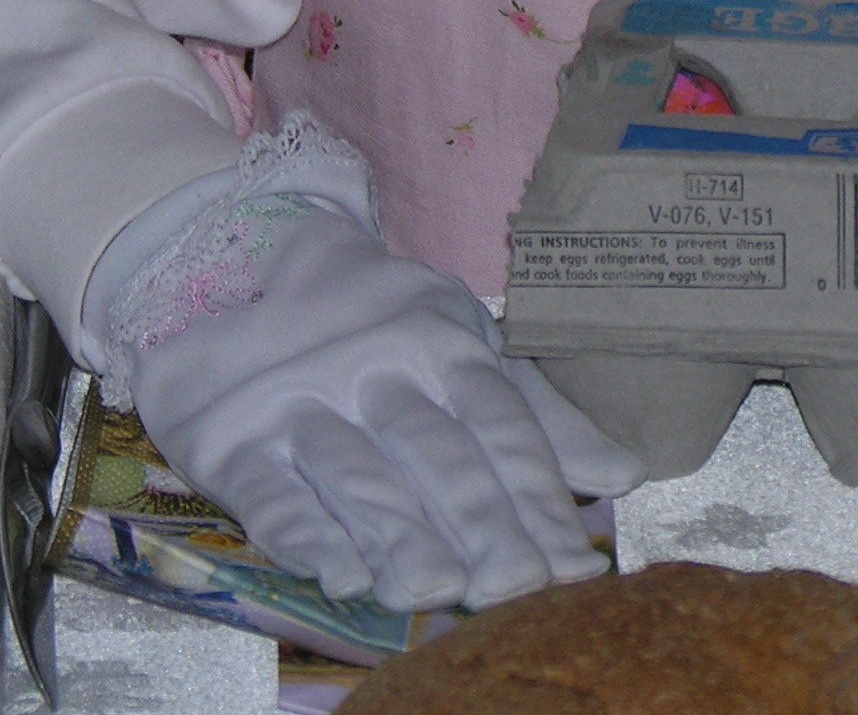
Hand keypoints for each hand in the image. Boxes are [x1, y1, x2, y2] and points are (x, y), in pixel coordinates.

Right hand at [120, 196, 640, 611]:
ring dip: (400, 536)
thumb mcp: (463, 352)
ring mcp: (304, 405)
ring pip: (361, 476)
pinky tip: (342, 575)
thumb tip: (622, 474)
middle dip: (481, 525)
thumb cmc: (384, 330)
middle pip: (439, 457)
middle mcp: (380, 371)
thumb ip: (539, 419)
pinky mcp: (235, 442)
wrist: (246, 267)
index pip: (501, 427)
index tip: (570, 564)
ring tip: (437, 590)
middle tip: (515, 588)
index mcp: (446, 345)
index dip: (537, 496)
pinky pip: (274, 492)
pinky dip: (308, 533)